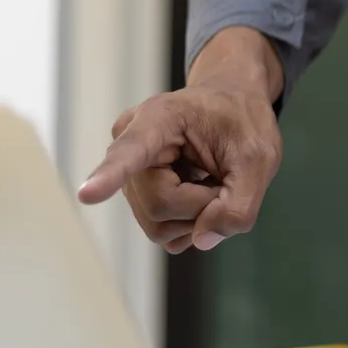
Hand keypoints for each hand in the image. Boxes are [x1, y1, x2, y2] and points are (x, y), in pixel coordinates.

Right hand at [76, 28, 283, 253]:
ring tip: (210, 180)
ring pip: (159, 226)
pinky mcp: (139, 198)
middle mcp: (130, 144)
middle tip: (223, 177)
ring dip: (198, 215)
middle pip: (159, 205)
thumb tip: (202, 239)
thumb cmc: (242, 122)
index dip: (109, 175)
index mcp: (159, 119)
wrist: (231, 108)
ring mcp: (130, 175)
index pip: (130, 152)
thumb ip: (240, 202)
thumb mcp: (260, 157)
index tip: (87, 195)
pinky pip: (163, 232)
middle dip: (202, 204)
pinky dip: (191, 223)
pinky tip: (199, 193)